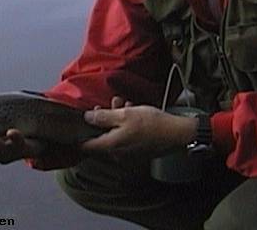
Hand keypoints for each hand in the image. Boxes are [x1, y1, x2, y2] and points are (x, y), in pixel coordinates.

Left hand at [80, 97, 197, 157]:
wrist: (176, 133)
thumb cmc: (151, 123)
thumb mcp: (125, 114)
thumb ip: (103, 117)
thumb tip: (86, 117)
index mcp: (110, 146)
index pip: (86, 145)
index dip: (80, 132)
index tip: (81, 120)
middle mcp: (116, 154)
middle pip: (101, 137)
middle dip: (102, 119)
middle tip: (107, 104)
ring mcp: (127, 154)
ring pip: (114, 135)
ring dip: (115, 119)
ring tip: (122, 103)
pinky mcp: (137, 151)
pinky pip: (125, 138)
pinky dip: (125, 125)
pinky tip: (132, 111)